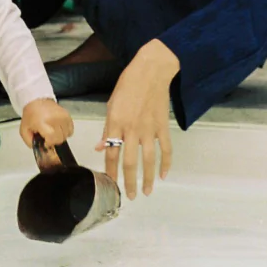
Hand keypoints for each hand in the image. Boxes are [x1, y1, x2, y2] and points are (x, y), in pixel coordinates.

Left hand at [19, 97, 73, 152]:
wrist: (36, 101)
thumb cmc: (30, 116)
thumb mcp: (24, 130)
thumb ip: (30, 142)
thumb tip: (40, 148)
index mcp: (42, 122)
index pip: (52, 137)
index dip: (49, 143)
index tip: (45, 142)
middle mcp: (54, 118)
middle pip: (60, 138)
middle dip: (54, 141)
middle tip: (48, 137)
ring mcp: (62, 116)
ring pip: (66, 135)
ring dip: (60, 137)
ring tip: (53, 132)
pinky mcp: (67, 115)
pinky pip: (71, 129)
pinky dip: (66, 132)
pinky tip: (58, 129)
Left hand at [98, 40, 179, 199]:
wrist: (152, 70)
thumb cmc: (128, 85)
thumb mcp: (111, 104)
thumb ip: (108, 128)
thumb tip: (100, 148)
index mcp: (116, 122)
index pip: (111, 153)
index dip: (110, 171)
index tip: (110, 183)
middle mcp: (132, 128)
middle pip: (129, 161)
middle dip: (129, 181)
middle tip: (130, 196)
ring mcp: (149, 128)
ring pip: (149, 159)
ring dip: (148, 178)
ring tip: (148, 192)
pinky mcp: (163, 126)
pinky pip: (166, 148)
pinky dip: (166, 163)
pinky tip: (165, 175)